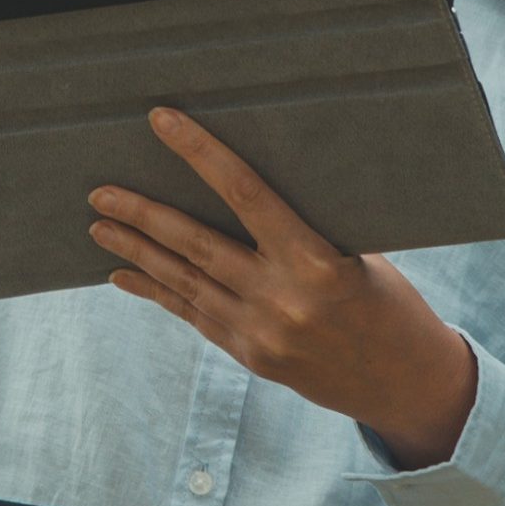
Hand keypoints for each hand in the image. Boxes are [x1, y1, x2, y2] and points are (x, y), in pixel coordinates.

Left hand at [88, 108, 480, 467]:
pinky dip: (157, 292)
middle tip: (100, 191)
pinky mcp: (249, 357)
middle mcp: (281, 301)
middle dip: (143, 215)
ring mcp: (260, 334)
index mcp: (317, 263)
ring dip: (137, 254)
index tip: (163, 123)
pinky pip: (192, 315)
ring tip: (99, 226)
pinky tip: (124, 276)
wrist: (405, 383)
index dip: (200, 154)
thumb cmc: (389, 302)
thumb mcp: (359, 254)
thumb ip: (304, 229)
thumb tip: (245, 185)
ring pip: (184, 283)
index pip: (246, 193)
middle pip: (196, 245)